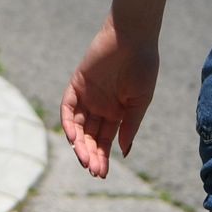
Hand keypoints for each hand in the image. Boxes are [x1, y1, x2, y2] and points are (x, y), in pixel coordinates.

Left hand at [58, 20, 157, 177]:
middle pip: (90, 137)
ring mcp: (86, 96)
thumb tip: (123, 152)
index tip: (102, 174)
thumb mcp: (140, 101)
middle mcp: (99, 107)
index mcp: (116, 112)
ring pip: (77, 127)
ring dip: (79, 144)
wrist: (134, 38)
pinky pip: (68, 108)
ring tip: (84, 159)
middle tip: (93, 170)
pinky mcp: (76, 85)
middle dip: (91, 155)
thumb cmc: (143, 67)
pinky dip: (69, 124)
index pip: (105, 140)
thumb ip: (130, 126)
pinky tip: (74, 138)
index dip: (103, 157)